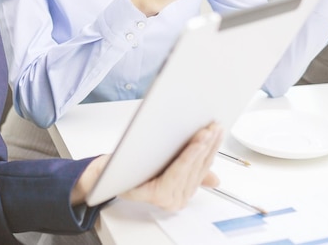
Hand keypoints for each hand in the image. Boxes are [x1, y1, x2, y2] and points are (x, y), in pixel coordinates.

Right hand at [71, 123, 222, 210]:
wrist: (111, 180)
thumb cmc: (116, 172)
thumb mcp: (121, 164)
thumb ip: (136, 160)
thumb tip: (148, 154)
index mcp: (158, 194)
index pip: (179, 171)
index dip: (191, 153)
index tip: (201, 137)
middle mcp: (172, 199)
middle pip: (194, 168)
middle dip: (205, 145)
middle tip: (212, 127)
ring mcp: (181, 195)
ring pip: (201, 168)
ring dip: (211, 147)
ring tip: (216, 129)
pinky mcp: (185, 188)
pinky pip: (202, 170)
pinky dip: (209, 154)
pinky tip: (214, 142)